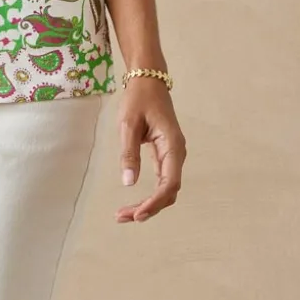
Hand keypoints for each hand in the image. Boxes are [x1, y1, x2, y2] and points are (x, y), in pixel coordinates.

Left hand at [115, 77, 184, 221]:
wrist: (148, 82)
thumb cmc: (138, 100)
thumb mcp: (128, 124)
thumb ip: (129, 153)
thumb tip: (128, 183)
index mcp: (172, 146)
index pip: (169, 183)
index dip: (154, 202)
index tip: (137, 214)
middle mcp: (177, 154)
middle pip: (169, 191)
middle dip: (148, 208)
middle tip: (122, 217)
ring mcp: (173, 156)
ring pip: (166, 189)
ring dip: (148, 204)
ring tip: (124, 214)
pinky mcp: (165, 156)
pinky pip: (162, 182)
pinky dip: (149, 195)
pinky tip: (134, 204)